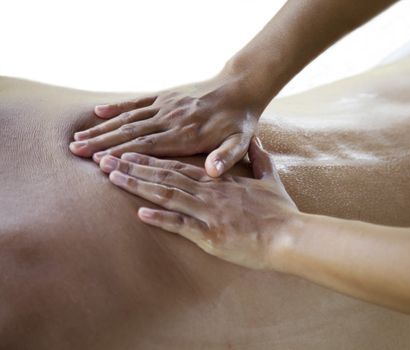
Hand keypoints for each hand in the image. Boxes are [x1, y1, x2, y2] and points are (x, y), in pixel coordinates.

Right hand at [70, 73, 265, 176]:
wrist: (239, 88)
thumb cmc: (239, 122)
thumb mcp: (241, 141)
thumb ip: (227, 157)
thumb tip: (212, 172)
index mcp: (186, 136)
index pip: (149, 147)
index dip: (123, 154)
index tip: (99, 162)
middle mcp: (171, 120)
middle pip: (131, 133)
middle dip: (102, 143)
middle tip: (76, 152)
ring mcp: (166, 106)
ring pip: (129, 119)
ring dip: (102, 129)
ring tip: (78, 138)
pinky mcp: (165, 97)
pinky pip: (137, 102)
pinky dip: (116, 108)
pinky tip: (97, 112)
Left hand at [98, 137, 298, 269]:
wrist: (289, 236)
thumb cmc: (279, 210)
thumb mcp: (270, 178)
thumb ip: (260, 158)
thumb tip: (258, 141)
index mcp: (219, 180)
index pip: (179, 165)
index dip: (152, 158)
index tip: (129, 151)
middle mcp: (209, 192)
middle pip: (165, 176)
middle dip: (134, 167)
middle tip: (106, 159)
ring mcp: (208, 212)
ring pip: (167, 195)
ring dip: (138, 186)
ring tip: (113, 178)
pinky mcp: (210, 235)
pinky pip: (181, 225)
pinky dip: (160, 219)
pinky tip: (139, 213)